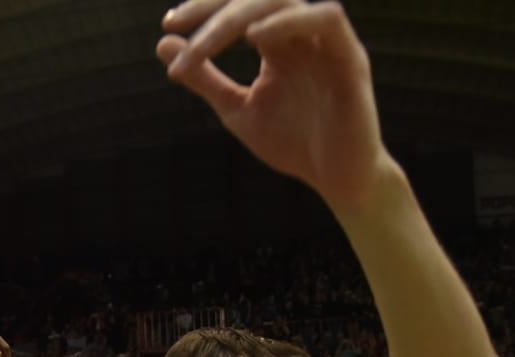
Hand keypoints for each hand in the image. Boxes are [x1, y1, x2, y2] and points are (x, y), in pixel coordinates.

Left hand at [159, 0, 386, 212]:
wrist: (337, 181)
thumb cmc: (294, 145)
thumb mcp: (237, 110)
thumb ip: (205, 78)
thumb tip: (163, 42)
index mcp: (277, 43)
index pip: (238, 6)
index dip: (203, 7)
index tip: (169, 25)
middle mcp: (302, 34)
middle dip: (213, 7)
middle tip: (178, 25)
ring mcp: (327, 44)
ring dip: (242, 13)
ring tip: (210, 38)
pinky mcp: (350, 59)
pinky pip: (327, 19)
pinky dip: (289, 21)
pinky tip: (256, 37)